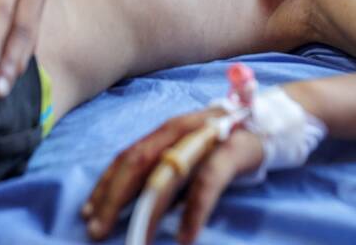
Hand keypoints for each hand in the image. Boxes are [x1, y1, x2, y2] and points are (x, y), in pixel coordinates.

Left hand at [82, 108, 263, 243]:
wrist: (268, 123)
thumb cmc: (223, 143)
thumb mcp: (189, 153)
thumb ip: (165, 173)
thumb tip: (133, 206)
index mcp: (166, 131)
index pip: (127, 157)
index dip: (105, 185)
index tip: (87, 212)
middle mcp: (180, 130)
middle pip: (138, 163)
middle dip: (113, 199)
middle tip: (97, 231)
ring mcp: (204, 138)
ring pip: (167, 175)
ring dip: (147, 211)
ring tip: (137, 240)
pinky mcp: (230, 152)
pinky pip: (207, 184)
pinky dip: (194, 211)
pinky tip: (185, 237)